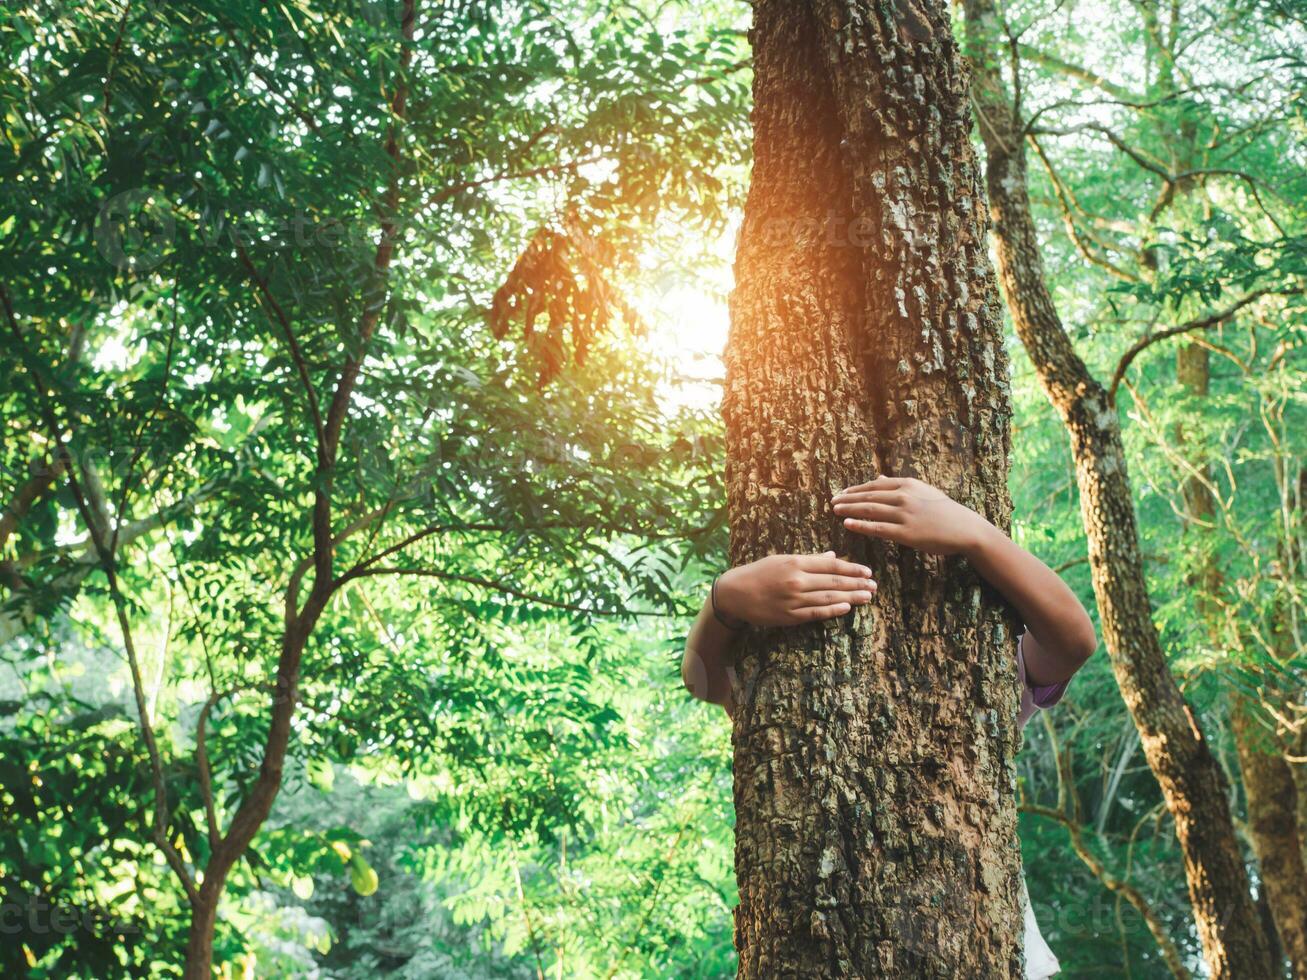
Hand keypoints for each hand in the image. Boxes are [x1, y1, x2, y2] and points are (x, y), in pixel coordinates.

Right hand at [715, 552, 875, 626]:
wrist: (734, 594)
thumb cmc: (758, 573)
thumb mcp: (782, 559)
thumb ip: (809, 559)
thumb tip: (833, 556)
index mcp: (795, 563)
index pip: (831, 565)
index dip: (852, 568)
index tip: (867, 571)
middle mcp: (797, 580)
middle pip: (834, 581)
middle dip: (857, 583)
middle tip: (874, 585)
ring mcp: (794, 600)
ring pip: (829, 597)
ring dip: (851, 597)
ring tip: (867, 596)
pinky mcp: (790, 616)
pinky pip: (816, 613)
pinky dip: (833, 610)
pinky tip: (847, 607)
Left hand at [832, 477, 989, 555]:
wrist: (965, 528)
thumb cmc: (944, 511)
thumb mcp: (922, 491)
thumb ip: (899, 485)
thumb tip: (878, 477)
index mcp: (907, 484)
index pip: (874, 485)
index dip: (855, 489)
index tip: (841, 493)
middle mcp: (904, 496)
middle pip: (868, 496)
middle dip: (848, 498)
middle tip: (832, 501)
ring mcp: (905, 514)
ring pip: (870, 511)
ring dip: (850, 510)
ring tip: (835, 510)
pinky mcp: (906, 533)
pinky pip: (878, 528)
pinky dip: (861, 526)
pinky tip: (847, 524)